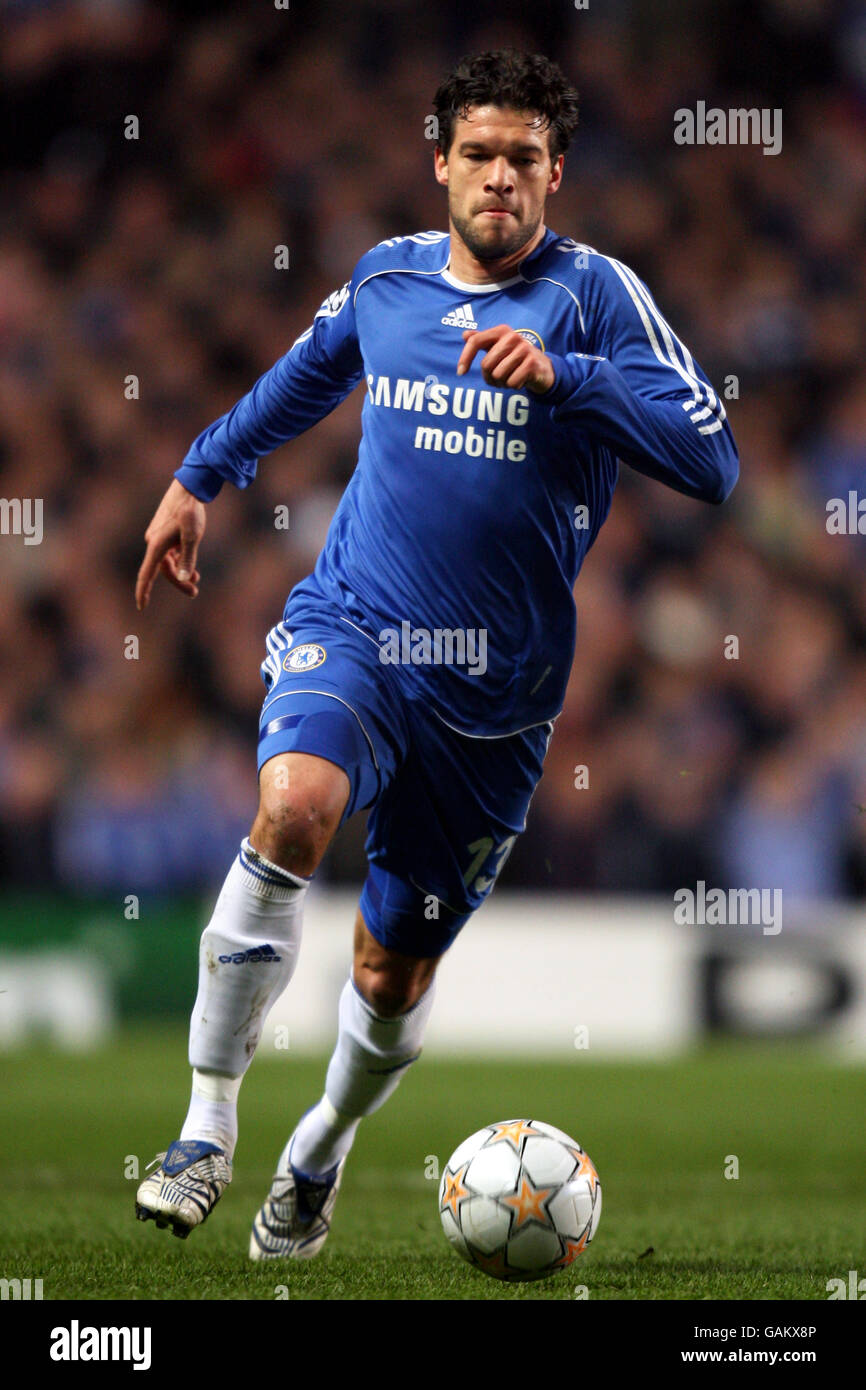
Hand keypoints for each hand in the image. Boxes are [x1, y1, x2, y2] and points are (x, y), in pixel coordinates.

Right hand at [135, 479, 205, 610]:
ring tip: (196, 580)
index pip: (147, 573)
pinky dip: (180, 561)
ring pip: (168, 562)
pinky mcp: (164, 533)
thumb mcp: (192, 537)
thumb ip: (187, 559)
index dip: (143, 591)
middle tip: (195, 593)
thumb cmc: (190, 511)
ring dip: (181, 572)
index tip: (141, 606)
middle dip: (178, 582)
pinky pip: (170, 553)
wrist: (189, 488)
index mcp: (157, 545)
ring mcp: (159, 537)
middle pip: (164, 570)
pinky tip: (192, 567)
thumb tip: (182, 578)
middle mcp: (154, 542)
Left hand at [456, 324, 554, 393]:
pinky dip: (513, 386)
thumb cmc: (514, 358)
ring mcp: (524, 348)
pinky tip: (520, 380)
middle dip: (489, 377)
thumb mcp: (497, 348)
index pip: (475, 341)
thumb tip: (465, 334)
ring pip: (498, 375)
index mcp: (501, 331)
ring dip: (502, 383)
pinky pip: (512, 382)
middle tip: (498, 378)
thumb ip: (481, 340)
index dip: (465, 357)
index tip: (460, 372)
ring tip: (510, 377)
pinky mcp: (532, 363)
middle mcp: (512, 336)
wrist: (541, 367)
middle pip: (486, 364)